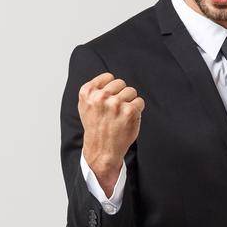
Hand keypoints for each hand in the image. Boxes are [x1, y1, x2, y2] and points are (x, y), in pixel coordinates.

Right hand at [79, 72, 144, 195]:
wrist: (102, 149)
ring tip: (121, 115)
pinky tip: (127, 119)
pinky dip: (137, 110)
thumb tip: (109, 78)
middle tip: (115, 110)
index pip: (108, 77)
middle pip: (121, 83)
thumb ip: (94, 89)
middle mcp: (101, 96)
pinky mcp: (129, 111)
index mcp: (88, 92)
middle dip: (121, 94)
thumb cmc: (96, 127)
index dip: (111, 88)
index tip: (108, 100)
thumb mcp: (86, 105)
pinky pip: (140, 102)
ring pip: (131, 91)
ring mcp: (116, 104)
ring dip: (129, 102)